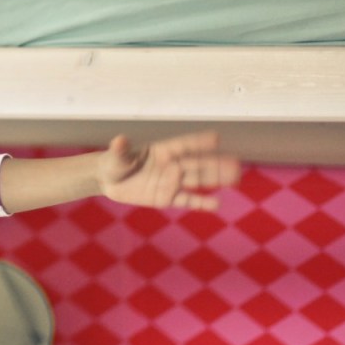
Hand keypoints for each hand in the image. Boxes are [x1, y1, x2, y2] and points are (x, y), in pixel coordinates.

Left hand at [98, 132, 240, 210]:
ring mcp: (171, 181)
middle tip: (235, 163)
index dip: (198, 142)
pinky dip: (201, 203)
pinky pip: (187, 200)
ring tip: (235, 179)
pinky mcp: (167, 197)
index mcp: (161, 151)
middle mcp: (170, 165)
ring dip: (215, 180)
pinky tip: (216, 205)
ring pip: (196, 180)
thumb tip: (119, 140)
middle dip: (215, 164)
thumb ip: (120, 149)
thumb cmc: (114, 162)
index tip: (216, 139)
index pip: (183, 145)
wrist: (108, 181)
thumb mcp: (116, 156)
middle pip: (197, 164)